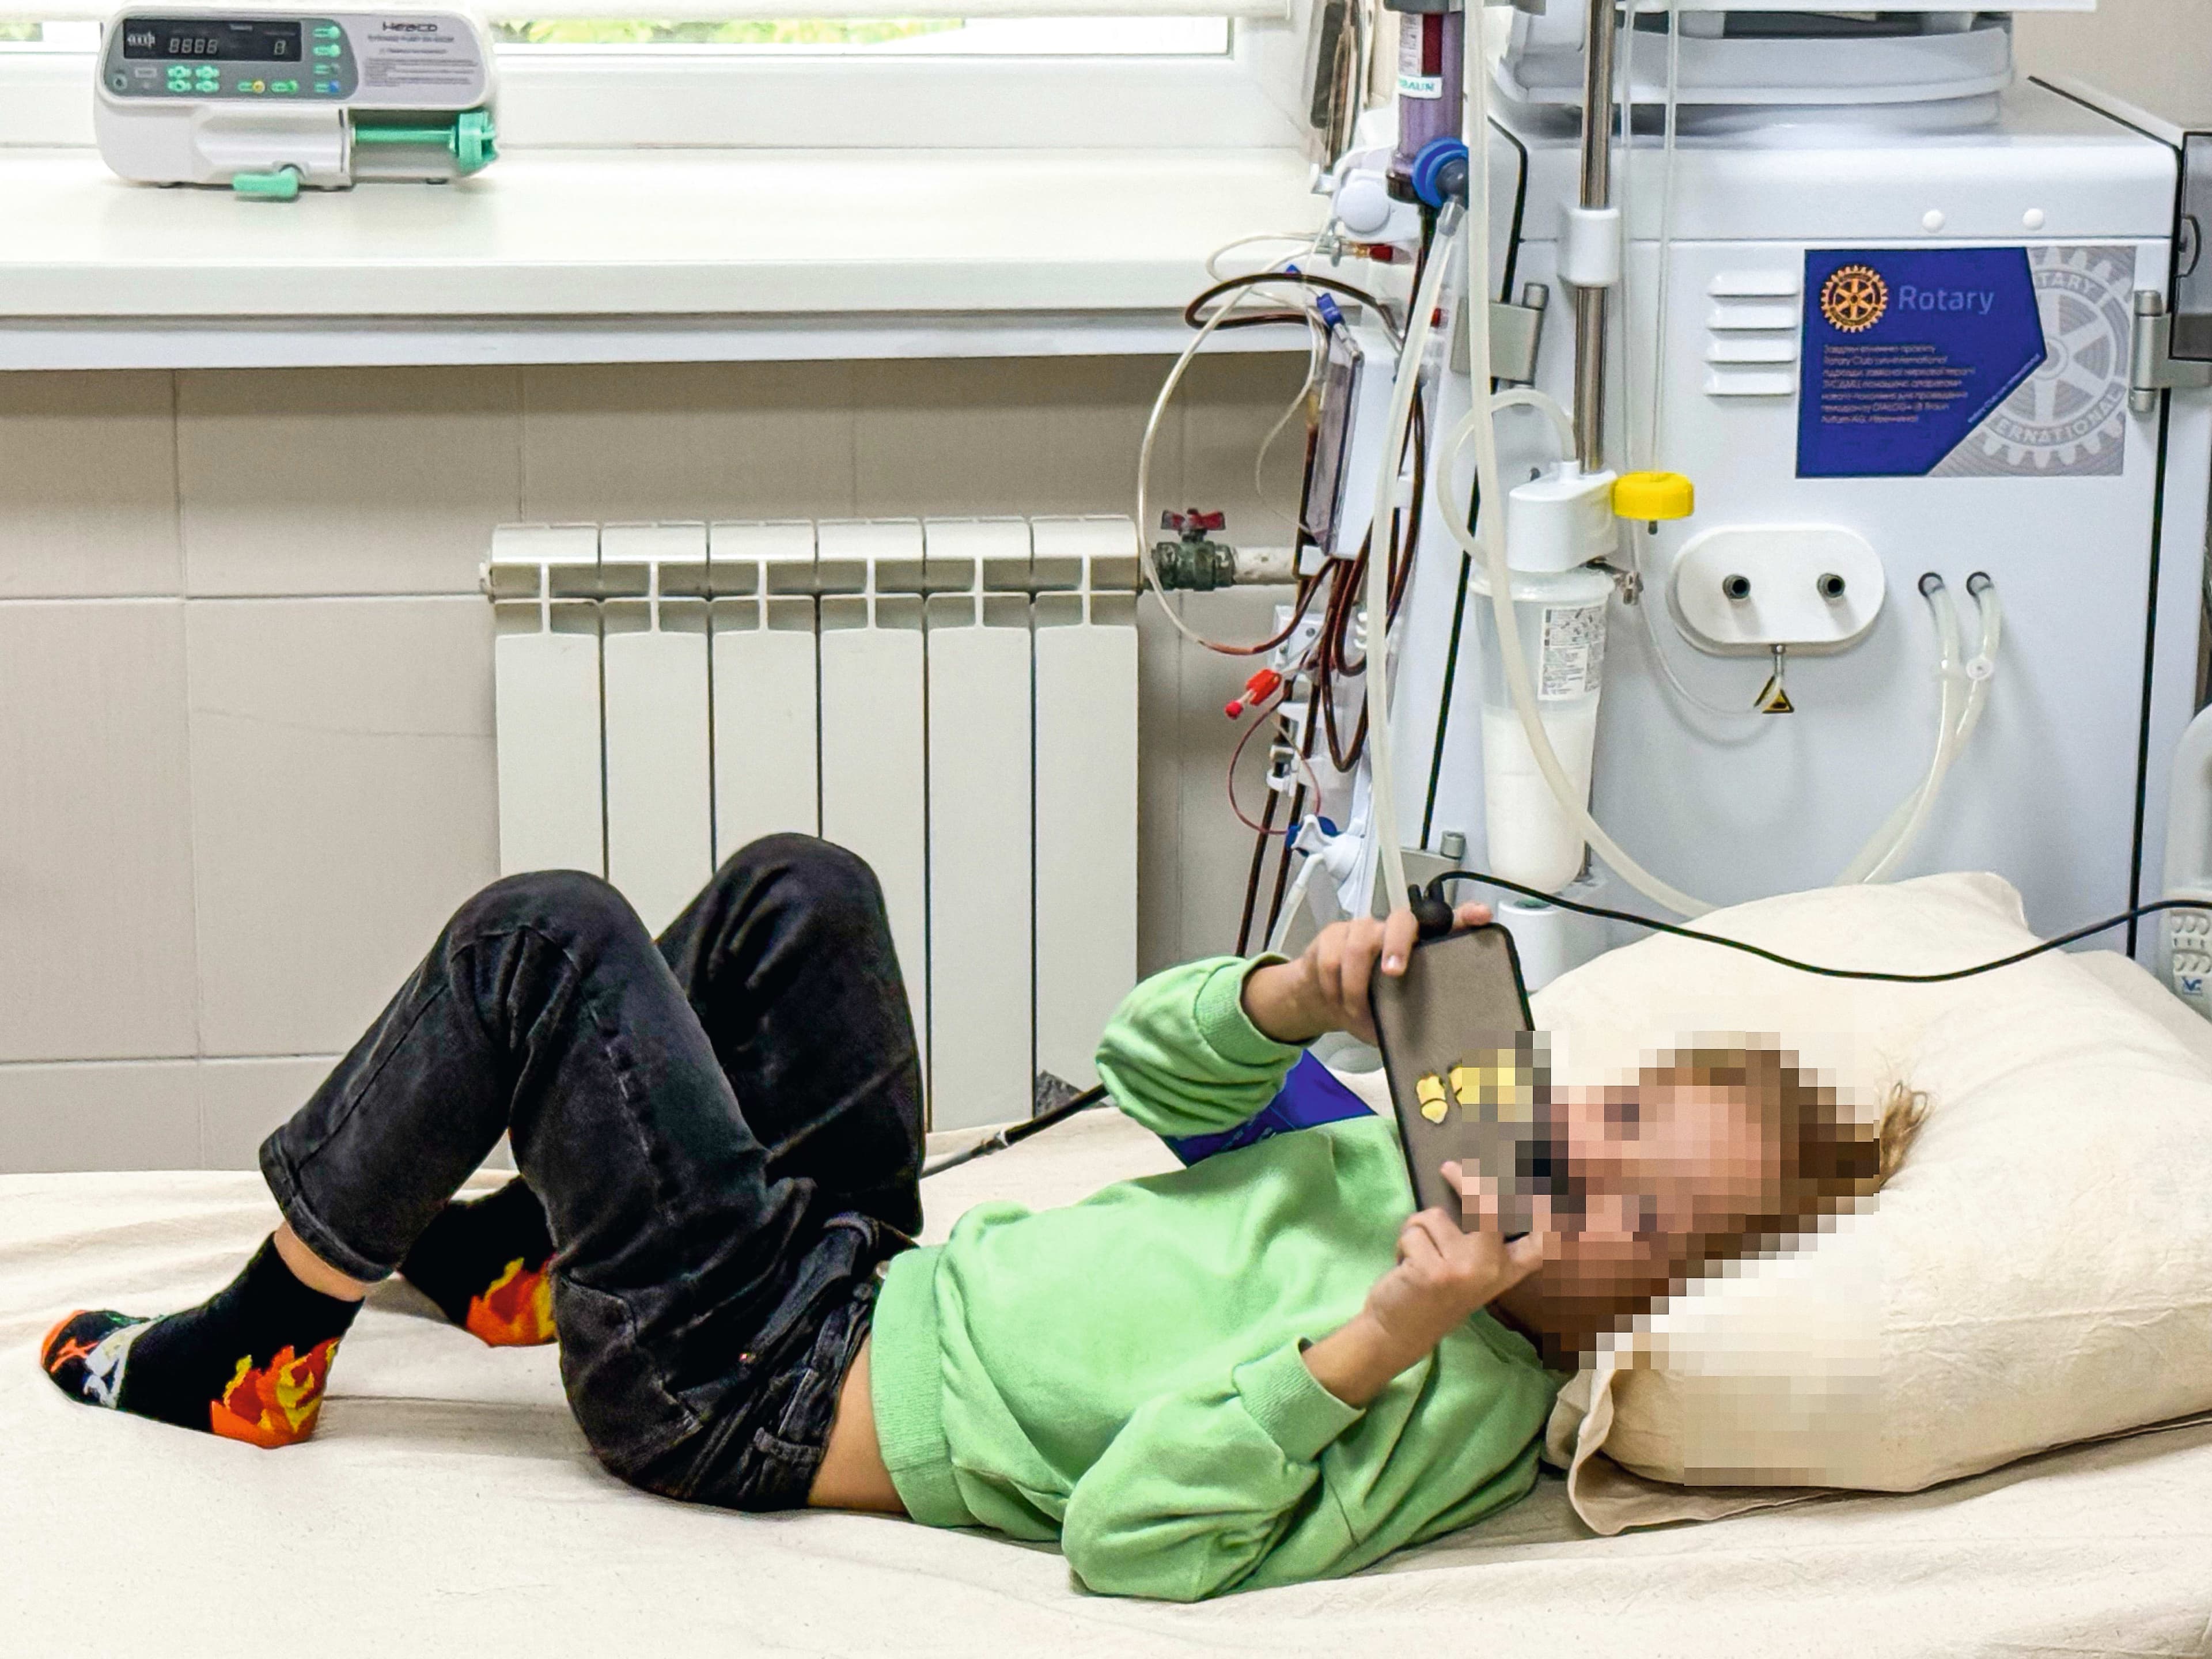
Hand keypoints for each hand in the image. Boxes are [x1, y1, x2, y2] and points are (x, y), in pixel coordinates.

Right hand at [1241, 900, 1491, 1045]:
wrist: (1322, 998)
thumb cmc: (1372, 1005)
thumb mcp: (1398, 1014)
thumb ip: (1419, 1021)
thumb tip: (1446, 1056)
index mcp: (1420, 945)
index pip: (1448, 922)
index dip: (1466, 916)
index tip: (1482, 917)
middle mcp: (1394, 930)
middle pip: (1401, 920)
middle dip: (1398, 944)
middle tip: (1394, 973)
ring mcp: (1362, 928)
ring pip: (1358, 943)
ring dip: (1356, 986)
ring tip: (1357, 1014)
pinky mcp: (1332, 935)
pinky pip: (1331, 960)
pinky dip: (1334, 989)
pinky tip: (1339, 1005)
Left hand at [1301, 1172, 1551, 1406]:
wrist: (1398, 1333)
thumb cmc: (1432, 1294)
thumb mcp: (1469, 1270)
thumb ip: (1482, 1239)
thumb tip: (1482, 1194)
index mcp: (1506, 1269)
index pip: (1542, 1240)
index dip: (1554, 1211)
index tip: (1561, 1195)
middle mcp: (1492, 1268)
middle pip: (1487, 1204)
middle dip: (1466, 1179)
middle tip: (1449, 1167)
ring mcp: (1464, 1269)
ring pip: (1435, 1216)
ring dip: (1417, 1229)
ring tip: (1418, 1254)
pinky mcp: (1434, 1270)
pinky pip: (1413, 1230)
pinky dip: (1402, 1243)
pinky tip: (1405, 1267)